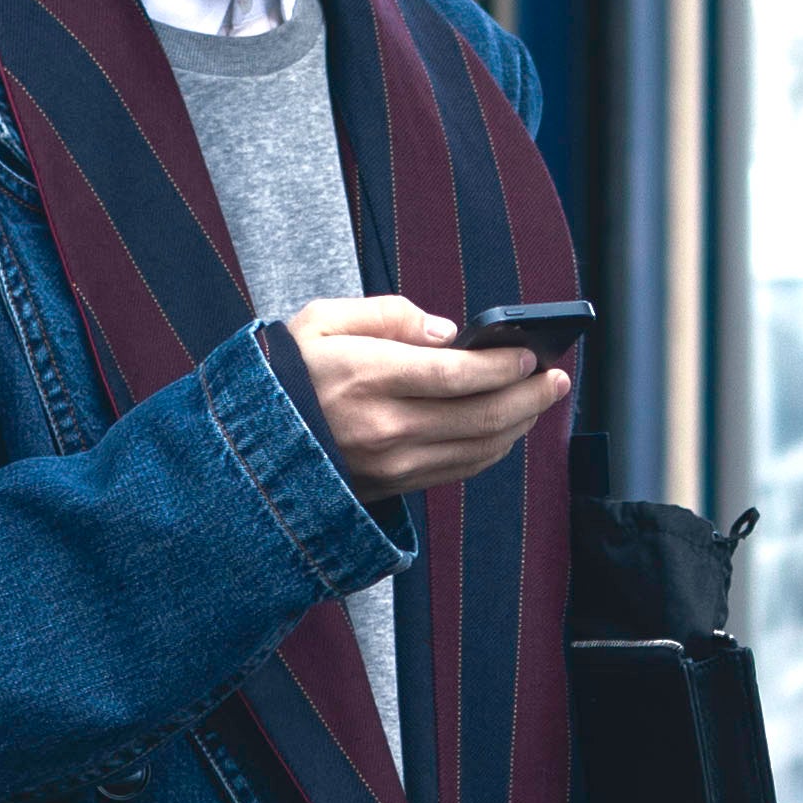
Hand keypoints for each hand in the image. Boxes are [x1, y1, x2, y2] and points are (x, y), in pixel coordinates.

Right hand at [285, 296, 571, 503]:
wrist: (246, 448)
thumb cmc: (283, 376)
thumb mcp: (318, 321)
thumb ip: (386, 315)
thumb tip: (446, 331)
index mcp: (367, 377)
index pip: (458, 374)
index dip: (504, 365)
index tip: (530, 351)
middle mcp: (384, 427)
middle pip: (481, 416)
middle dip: (529, 396)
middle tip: (556, 378)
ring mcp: (391, 465)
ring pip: (478, 448)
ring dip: (519, 424)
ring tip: (539, 400)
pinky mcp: (393, 487)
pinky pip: (459, 470)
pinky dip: (493, 450)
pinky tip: (506, 429)